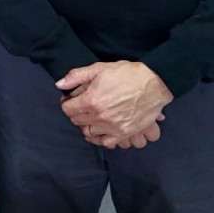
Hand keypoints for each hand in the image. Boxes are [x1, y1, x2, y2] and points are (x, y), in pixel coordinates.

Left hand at [56, 61, 171, 147]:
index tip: (70, 99)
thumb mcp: (98, 69)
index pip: (67, 109)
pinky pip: (106, 143)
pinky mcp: (124, 133)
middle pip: (76, 121)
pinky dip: (100, 138)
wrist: (153, 83)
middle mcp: (100, 117)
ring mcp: (112, 127)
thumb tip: (60, 84)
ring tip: (90, 116)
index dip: (66, 102)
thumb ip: (76, 76)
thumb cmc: (126, 74)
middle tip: (81, 106)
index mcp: (91, 101)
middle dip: (75, 113)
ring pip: (88, 133)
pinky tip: (100, 130)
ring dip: (86, 125)